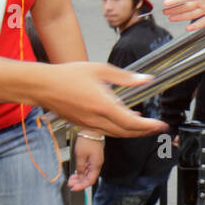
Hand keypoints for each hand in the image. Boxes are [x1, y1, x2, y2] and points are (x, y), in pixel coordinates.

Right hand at [40, 62, 167, 137]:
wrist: (43, 86)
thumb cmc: (69, 75)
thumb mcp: (100, 70)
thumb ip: (125, 78)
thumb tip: (146, 80)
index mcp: (103, 105)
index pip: (132, 122)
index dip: (149, 127)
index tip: (161, 125)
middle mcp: (97, 119)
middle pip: (126, 132)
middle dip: (145, 132)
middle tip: (158, 128)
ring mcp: (89, 124)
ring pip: (116, 134)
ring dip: (133, 132)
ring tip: (146, 126)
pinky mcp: (83, 125)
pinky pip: (106, 131)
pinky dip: (119, 129)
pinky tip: (125, 120)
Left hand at [69, 133, 103, 190]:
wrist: (91, 130)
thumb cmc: (87, 140)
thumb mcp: (80, 155)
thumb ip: (80, 167)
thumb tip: (80, 175)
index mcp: (96, 165)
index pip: (90, 181)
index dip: (82, 186)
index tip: (74, 188)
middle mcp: (97, 164)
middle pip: (89, 178)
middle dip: (79, 182)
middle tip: (70, 184)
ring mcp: (95, 161)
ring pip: (88, 174)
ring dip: (79, 177)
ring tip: (71, 179)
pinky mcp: (93, 158)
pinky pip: (87, 168)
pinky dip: (81, 172)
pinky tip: (76, 173)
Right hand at [162, 0, 204, 30]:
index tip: (165, 2)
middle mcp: (203, 1)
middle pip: (186, 6)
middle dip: (175, 9)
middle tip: (164, 12)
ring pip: (191, 14)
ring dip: (181, 16)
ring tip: (170, 18)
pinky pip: (203, 22)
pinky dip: (196, 26)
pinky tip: (187, 29)